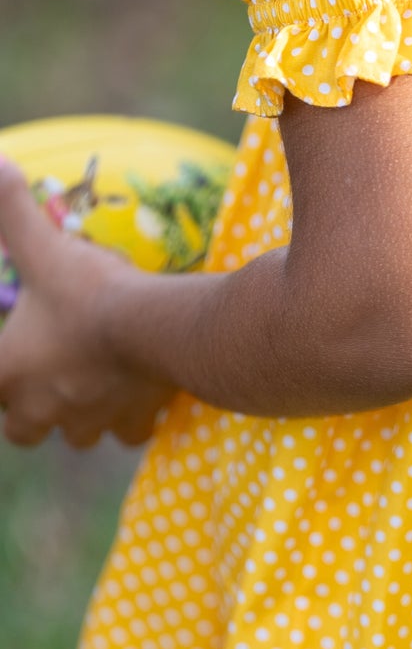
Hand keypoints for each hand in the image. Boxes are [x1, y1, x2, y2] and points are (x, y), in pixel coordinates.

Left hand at [0, 159, 173, 447]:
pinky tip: (138, 394)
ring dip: (78, 417)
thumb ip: (11, 211)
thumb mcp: (45, 248)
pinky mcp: (134, 421)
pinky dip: (130, 419)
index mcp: (11, 373)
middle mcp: (43, 408)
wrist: (159, 326)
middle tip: (44, 382)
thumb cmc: (91, 292)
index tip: (8, 364)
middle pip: (21, 431)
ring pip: (76, 436)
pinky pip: (128, 433)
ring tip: (92, 389)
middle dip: (28, 411)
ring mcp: (90, 421)